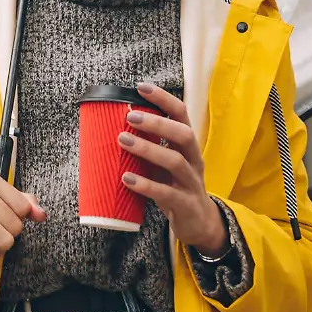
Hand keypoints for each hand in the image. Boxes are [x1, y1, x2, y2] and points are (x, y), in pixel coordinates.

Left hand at [119, 80, 227, 255]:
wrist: (200, 224)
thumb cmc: (176, 188)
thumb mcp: (165, 164)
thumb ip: (149, 148)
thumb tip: (112, 129)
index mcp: (188, 146)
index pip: (181, 114)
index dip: (163, 99)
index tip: (140, 87)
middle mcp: (193, 160)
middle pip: (183, 134)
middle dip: (157, 122)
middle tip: (130, 116)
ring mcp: (192, 183)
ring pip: (175, 161)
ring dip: (148, 149)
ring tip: (122, 140)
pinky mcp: (186, 205)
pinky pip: (167, 193)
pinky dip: (146, 184)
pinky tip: (126, 179)